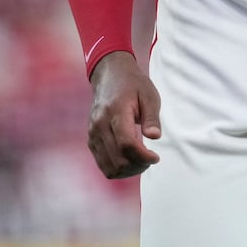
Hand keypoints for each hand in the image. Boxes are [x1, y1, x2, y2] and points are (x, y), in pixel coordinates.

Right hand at [87, 50, 162, 178]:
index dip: (143, 157)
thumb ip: (151, 117)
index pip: (126, 144)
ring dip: (128, 170)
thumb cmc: (133, 85)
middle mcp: (100, 125)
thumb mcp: (149, 95)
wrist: (110, 76)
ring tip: (141, 161)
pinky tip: (130, 160)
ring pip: (109, 166)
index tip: (156, 157)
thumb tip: (155, 137)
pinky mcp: (91, 140)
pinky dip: (117, 168)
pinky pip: (102, 164)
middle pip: (118, 159)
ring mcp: (93, 134)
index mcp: (115, 112)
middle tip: (151, 159)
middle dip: (138, 165)